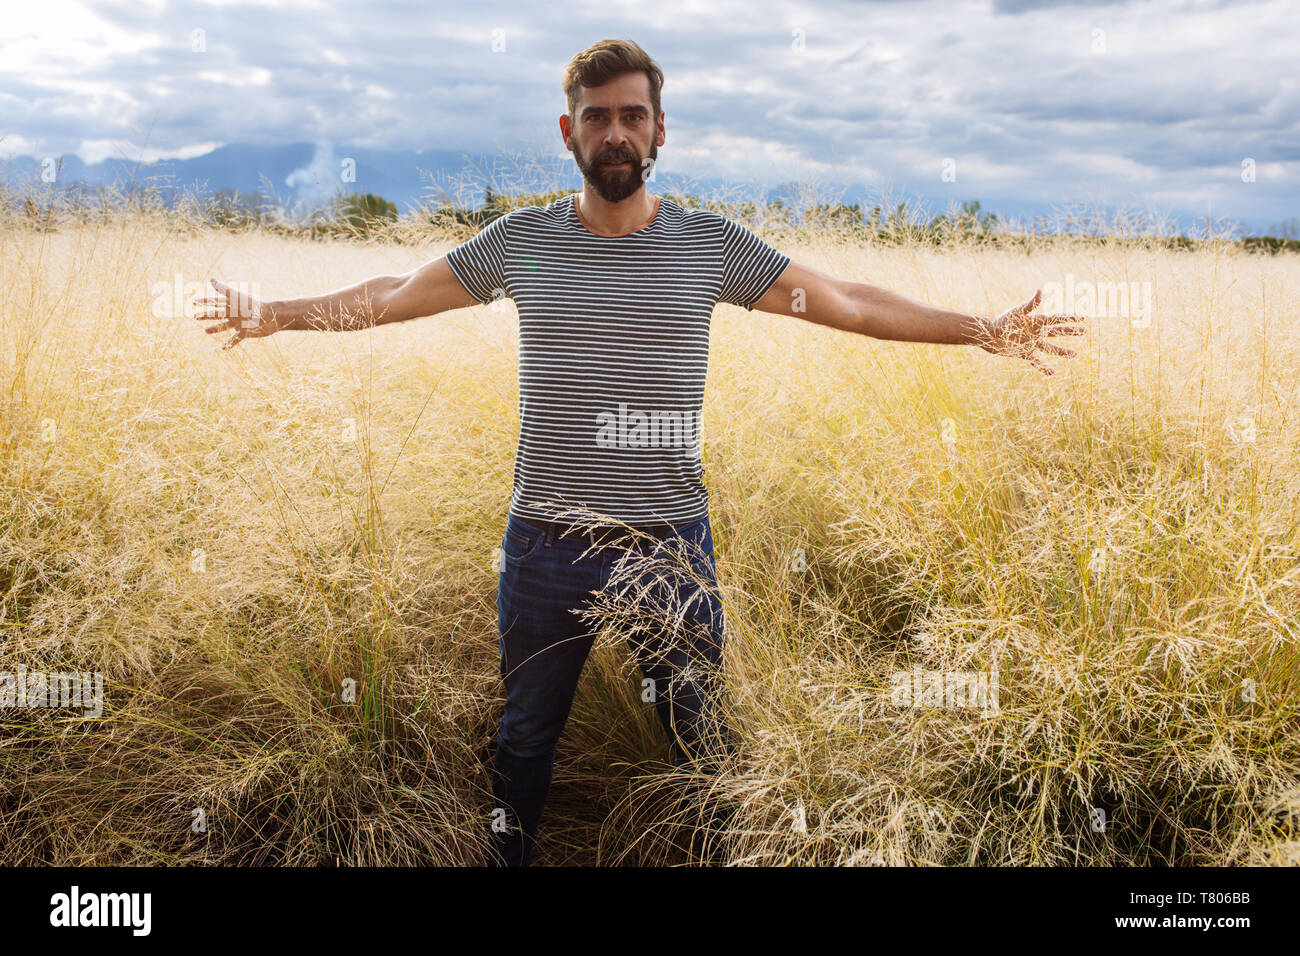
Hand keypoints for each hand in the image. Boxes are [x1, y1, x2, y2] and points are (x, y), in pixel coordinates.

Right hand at [193, 278, 277, 349]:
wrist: (270, 317)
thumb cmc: (252, 305)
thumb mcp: (236, 297)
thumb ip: (223, 289)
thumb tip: (211, 279)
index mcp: (231, 304)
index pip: (215, 302)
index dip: (204, 301)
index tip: (194, 302)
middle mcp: (233, 313)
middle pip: (216, 314)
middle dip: (206, 315)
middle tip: (194, 316)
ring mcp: (238, 323)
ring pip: (224, 326)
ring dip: (214, 329)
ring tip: (205, 331)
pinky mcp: (244, 333)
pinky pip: (235, 339)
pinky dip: (229, 344)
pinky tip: (223, 349)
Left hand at [973, 290, 1087, 375]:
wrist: (990, 334)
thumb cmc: (1004, 320)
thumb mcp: (1018, 311)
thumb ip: (1031, 303)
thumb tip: (1040, 290)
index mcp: (1037, 321)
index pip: (1057, 319)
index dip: (1070, 318)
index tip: (1083, 317)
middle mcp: (1036, 332)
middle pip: (1057, 332)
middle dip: (1070, 331)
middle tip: (1084, 331)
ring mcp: (1032, 343)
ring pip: (1051, 348)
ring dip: (1062, 351)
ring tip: (1075, 354)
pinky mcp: (1024, 353)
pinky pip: (1036, 361)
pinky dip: (1043, 367)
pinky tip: (1052, 373)